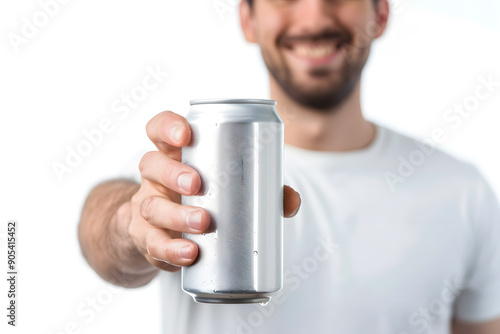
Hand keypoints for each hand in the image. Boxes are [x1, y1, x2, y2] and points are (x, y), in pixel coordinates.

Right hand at [129, 111, 300, 271]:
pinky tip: (189, 253)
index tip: (185, 135)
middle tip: (197, 185)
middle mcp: (155, 177)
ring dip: (176, 215)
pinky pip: (151, 243)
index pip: (159, 129)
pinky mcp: (145, 237)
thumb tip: (291, 201)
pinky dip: (170, 249)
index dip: (168, 127)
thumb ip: (261, 188)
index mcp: (174, 154)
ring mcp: (146, 206)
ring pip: (151, 206)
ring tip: (204, 223)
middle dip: (173, 173)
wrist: (166, 232)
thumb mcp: (224, 185)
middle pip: (151, 164)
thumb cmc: (203, 198)